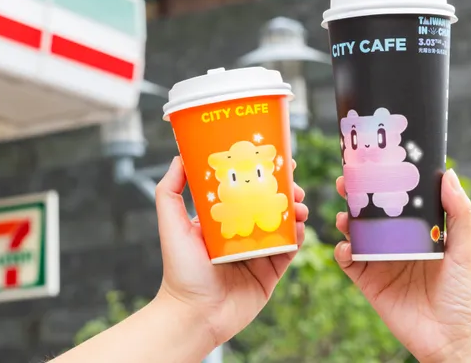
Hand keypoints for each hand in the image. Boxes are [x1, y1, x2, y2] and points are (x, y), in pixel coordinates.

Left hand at [154, 156, 307, 348]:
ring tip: (298, 203)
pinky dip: (298, 236)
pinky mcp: (270, 272)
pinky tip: (299, 226)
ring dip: (294, 211)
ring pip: (283, 225)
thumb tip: (180, 156)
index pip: (242, 190)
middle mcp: (239, 234)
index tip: (272, 161)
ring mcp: (257, 253)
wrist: (195, 314)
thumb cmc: (180, 269)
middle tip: (292, 184)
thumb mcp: (171, 224)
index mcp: (220, 221)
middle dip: (283, 191)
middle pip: (267, 205)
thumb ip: (170, 190)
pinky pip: (289, 250)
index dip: (258, 176)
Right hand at [335, 169, 470, 362]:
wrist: (450, 337)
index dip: (380, 183)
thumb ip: (459, 213)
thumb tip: (449, 175)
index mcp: (415, 232)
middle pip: (368, 214)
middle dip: (353, 197)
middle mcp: (394, 243)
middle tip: (344, 183)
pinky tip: (348, 247)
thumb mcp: (465, 249)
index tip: (371, 165)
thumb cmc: (464, 293)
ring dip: (344, 221)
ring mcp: (378, 261)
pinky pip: (347, 261)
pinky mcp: (367, 281)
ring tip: (343, 217)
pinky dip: (342, 251)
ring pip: (354, 233)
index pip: (394, 202)